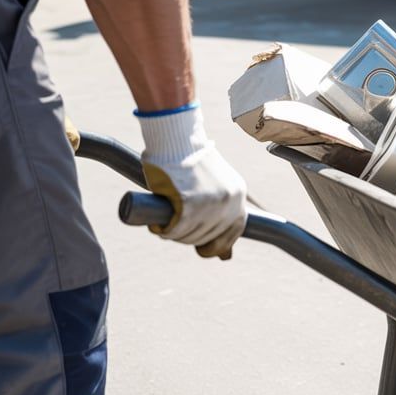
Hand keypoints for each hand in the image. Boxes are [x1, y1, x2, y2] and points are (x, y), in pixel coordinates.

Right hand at [139, 107, 247, 258]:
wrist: (177, 138)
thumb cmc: (188, 158)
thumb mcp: (213, 182)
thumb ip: (217, 208)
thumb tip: (225, 256)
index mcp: (238, 193)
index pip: (235, 230)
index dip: (219, 244)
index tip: (206, 250)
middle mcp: (230, 201)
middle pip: (208, 236)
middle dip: (189, 237)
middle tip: (174, 226)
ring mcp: (211, 204)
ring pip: (189, 236)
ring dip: (174, 233)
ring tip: (164, 219)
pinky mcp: (190, 205)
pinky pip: (175, 230)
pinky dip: (164, 230)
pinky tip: (158, 223)